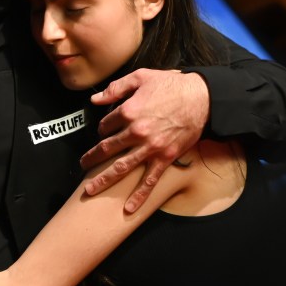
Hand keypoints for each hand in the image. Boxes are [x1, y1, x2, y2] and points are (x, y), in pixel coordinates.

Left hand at [80, 69, 208, 212]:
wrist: (202, 98)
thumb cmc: (172, 85)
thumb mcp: (141, 77)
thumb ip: (116, 88)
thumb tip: (96, 99)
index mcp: (128, 111)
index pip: (105, 125)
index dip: (103, 127)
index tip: (105, 130)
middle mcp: (136, 132)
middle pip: (106, 149)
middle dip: (91, 158)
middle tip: (82, 165)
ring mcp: (150, 148)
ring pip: (121, 167)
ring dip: (104, 180)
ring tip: (90, 189)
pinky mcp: (165, 158)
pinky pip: (149, 180)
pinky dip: (139, 196)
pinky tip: (129, 208)